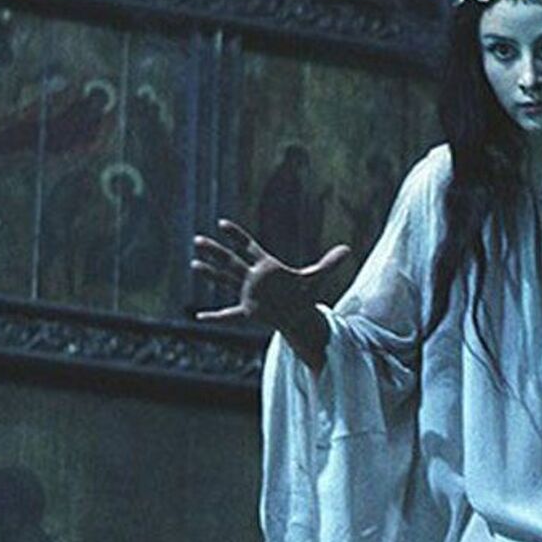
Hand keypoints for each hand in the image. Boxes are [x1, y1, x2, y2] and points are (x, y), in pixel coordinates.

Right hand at [190, 219, 349, 334]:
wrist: (298, 313)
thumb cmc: (302, 293)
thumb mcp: (316, 278)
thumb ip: (329, 264)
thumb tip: (348, 249)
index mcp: (266, 265)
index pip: (248, 246)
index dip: (236, 236)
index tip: (222, 223)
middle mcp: (253, 276)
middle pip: (230, 261)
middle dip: (215, 252)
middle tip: (198, 239)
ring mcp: (249, 292)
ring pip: (226, 281)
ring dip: (210, 274)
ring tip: (193, 264)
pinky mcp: (249, 310)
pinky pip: (229, 314)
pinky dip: (215, 318)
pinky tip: (199, 317)